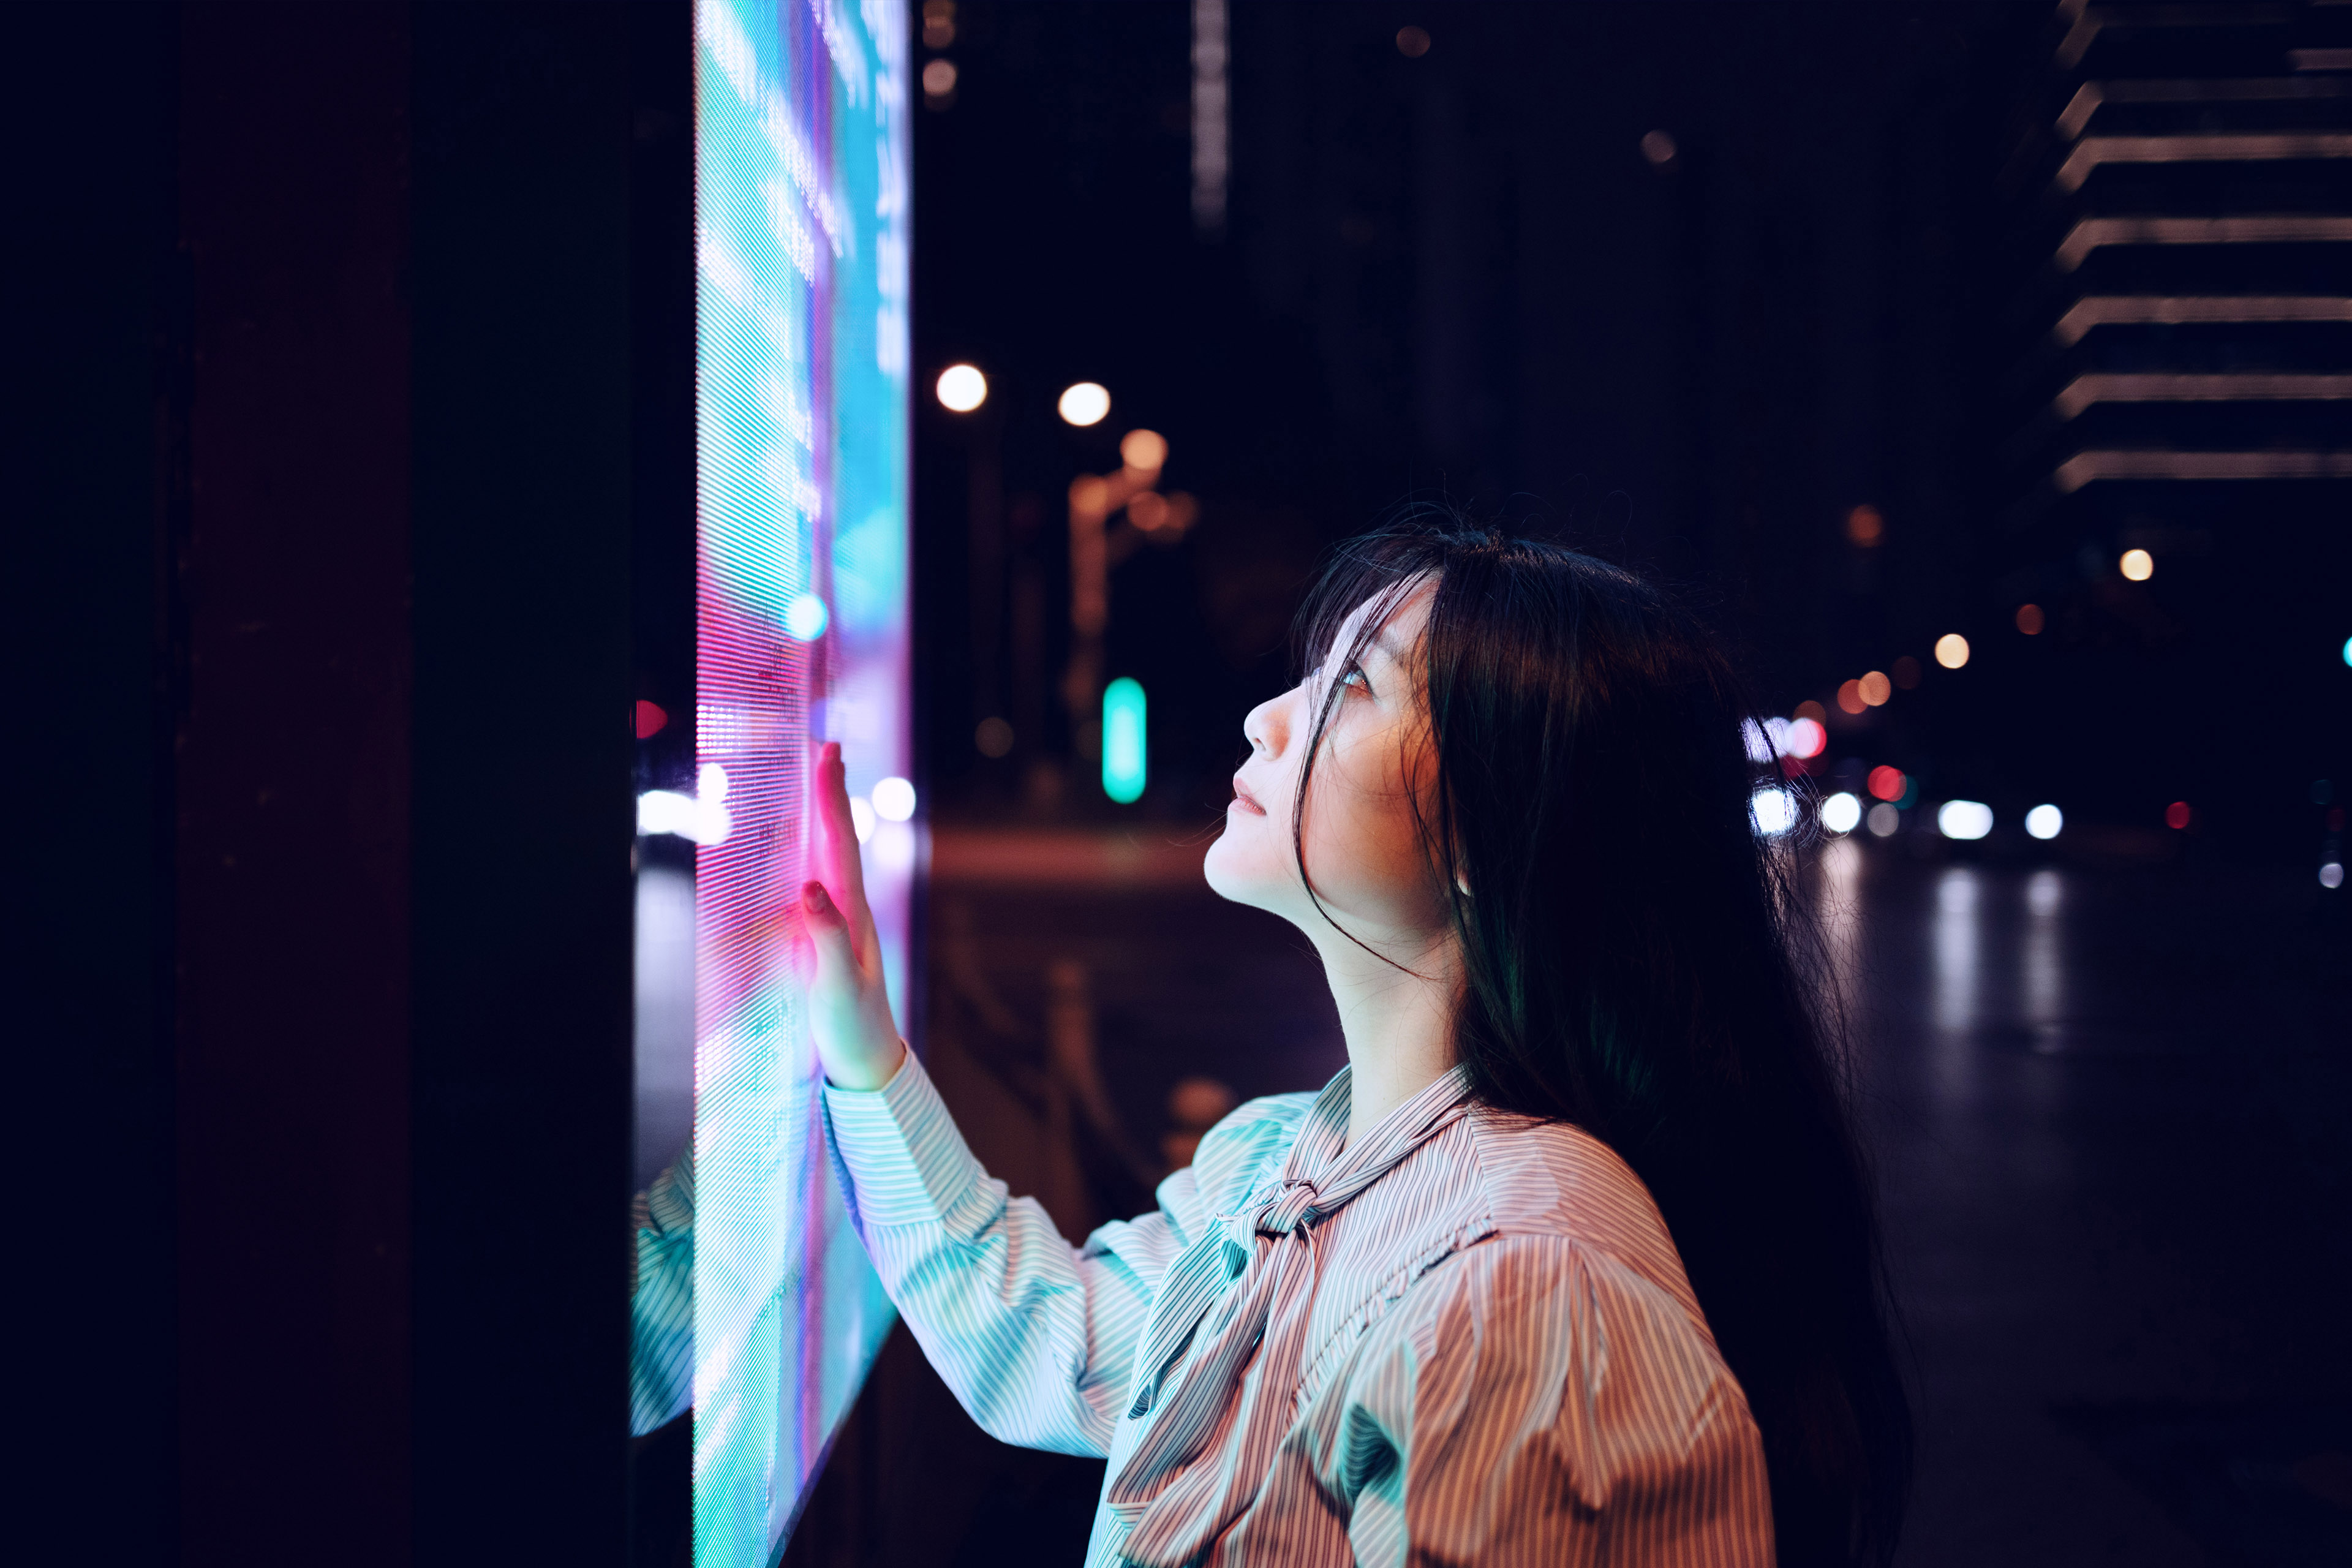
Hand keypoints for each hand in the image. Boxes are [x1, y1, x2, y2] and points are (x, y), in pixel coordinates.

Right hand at [802, 741, 907, 1090]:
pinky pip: (819, 881)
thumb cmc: (852, 1026)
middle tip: (827, 746)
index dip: (832, 798)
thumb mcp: (835, 985)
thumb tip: (808, 887)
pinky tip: (806, 846)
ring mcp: (842, 922)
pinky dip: (813, 851)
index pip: (840, 844)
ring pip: (831, 856)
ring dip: (825, 815)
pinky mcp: (829, 938)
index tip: (827, 754)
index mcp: (854, 913)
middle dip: (831, 792)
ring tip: (821, 777)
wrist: (868, 1061)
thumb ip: (824, 937)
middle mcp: (851, 909)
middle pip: (839, 839)